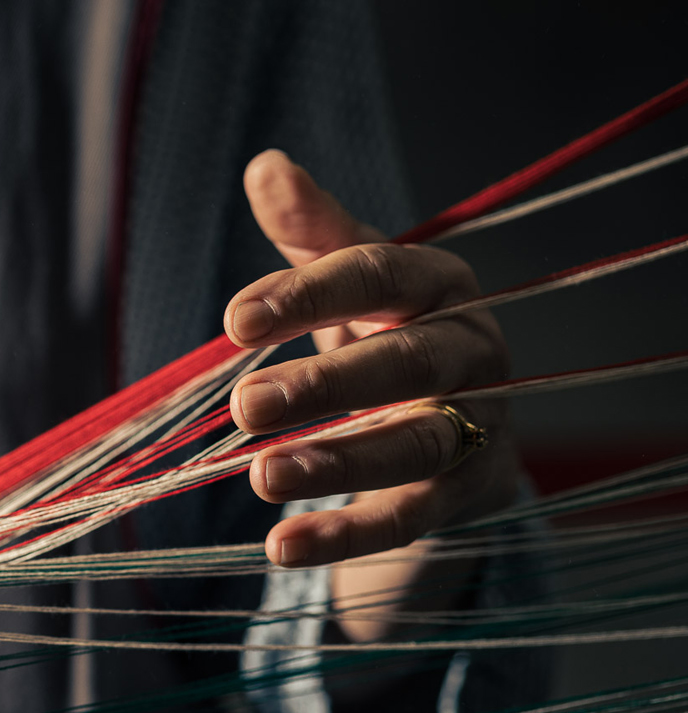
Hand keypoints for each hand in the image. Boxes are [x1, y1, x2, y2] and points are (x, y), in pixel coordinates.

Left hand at [223, 151, 519, 637]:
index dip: (307, 297)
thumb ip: (311, 231)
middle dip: (325, 386)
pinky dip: (348, 536)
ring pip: (414, 445)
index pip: (378, 277)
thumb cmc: (389, 330)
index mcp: (437, 285)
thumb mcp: (353, 279)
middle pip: (405, 365)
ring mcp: (478, 426)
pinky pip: (410, 518)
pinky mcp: (467, 494)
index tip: (235, 323)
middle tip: (245, 407)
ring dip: (338, 463)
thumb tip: (265, 165)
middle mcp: (470, 352)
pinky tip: (283, 547)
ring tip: (262, 478)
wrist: (464, 418)